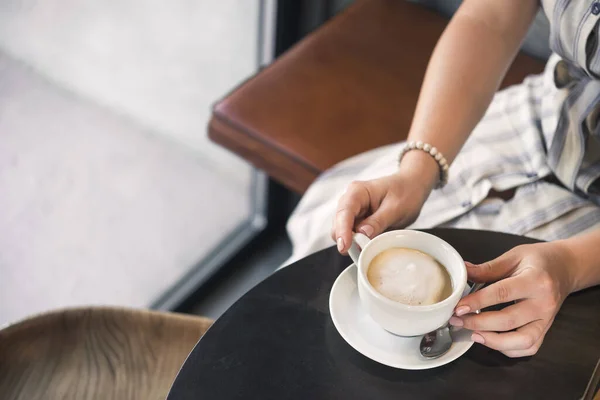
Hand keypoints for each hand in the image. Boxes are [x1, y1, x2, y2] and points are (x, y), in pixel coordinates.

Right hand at [331, 171, 428, 253]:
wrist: (412, 187)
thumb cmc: (406, 192)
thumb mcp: (396, 208)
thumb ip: (378, 221)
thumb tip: (362, 234)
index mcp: (357, 192)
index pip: (344, 212)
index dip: (342, 231)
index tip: (344, 247)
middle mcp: (350, 201)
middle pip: (338, 224)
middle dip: (347, 239)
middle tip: (363, 251)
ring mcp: (353, 211)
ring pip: (343, 231)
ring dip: (353, 242)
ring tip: (370, 247)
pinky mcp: (357, 221)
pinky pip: (352, 235)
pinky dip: (359, 242)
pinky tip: (370, 244)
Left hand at [449, 242, 576, 357]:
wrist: (565, 267)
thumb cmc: (538, 259)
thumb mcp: (513, 256)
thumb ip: (488, 268)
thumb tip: (462, 271)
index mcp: (535, 280)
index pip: (501, 293)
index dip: (477, 302)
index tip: (458, 307)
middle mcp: (544, 303)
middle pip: (508, 320)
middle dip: (478, 323)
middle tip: (457, 320)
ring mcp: (547, 319)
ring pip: (522, 340)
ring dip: (494, 341)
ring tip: (473, 334)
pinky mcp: (546, 329)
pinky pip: (529, 347)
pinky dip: (509, 349)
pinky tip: (491, 340)